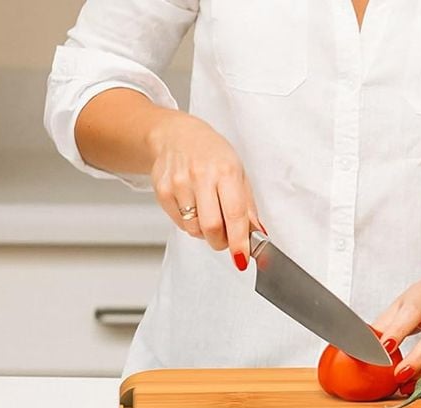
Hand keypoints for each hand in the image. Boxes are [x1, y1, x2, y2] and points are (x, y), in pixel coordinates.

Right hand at [148, 111, 261, 267]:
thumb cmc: (213, 156)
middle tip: (225, 239)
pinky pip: (180, 223)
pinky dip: (190, 224)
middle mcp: (201, 176)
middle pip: (211, 227)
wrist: (176, 135)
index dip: (238, 242)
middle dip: (221, 242)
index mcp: (226, 172)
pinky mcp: (162, 189)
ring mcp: (179, 182)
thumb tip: (258, 236)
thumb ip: (248, 208)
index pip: (234, 215)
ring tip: (209, 215)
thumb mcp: (239, 175)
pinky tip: (193, 207)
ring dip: (205, 233)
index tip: (241, 258)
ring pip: (194, 228)